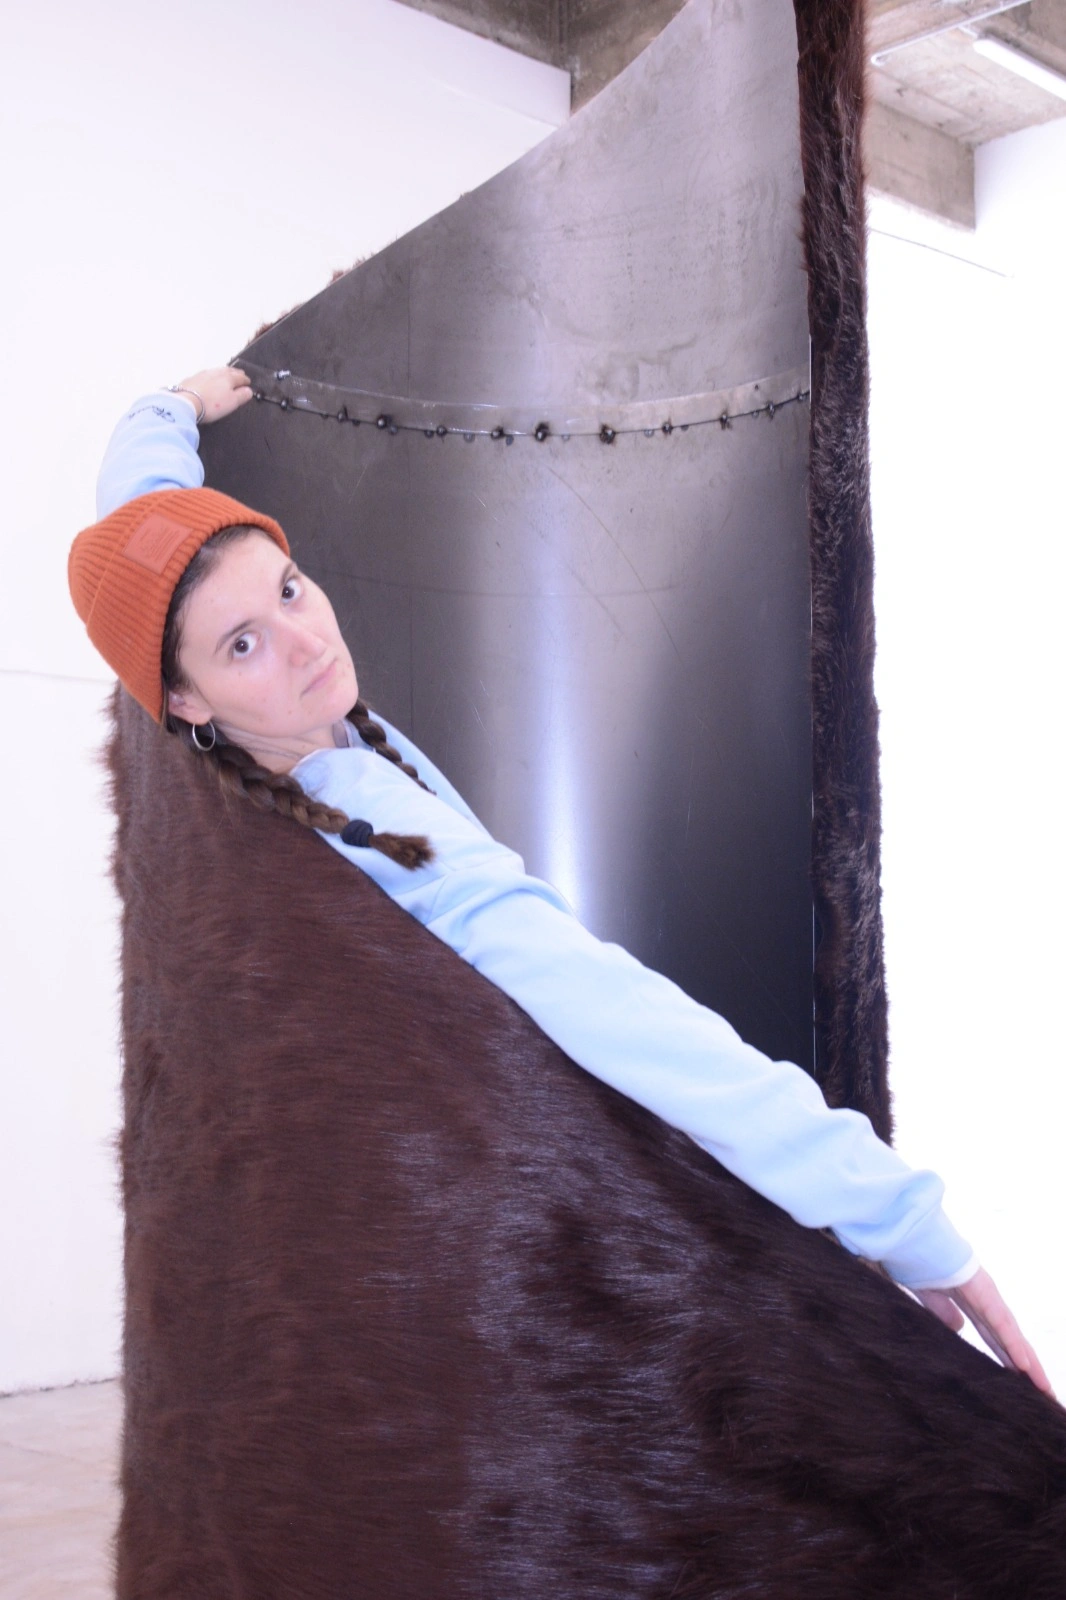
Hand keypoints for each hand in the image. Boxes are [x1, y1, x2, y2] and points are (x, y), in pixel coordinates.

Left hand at [172, 366, 254, 424]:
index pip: (240, 377)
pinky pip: (205, 375)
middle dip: (235, 373)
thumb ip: (242, 395)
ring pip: (217, 371)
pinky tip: (209, 379)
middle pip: (228, 371)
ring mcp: (203, 374)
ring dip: (223, 372)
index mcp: (228, 378)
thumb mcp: (232, 402)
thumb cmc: (210, 404)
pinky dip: (210, 376)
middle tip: (239, 374)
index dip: (245, 380)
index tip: (248, 382)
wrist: (187, 402)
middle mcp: (216, 373)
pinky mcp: (192, 379)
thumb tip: (249, 391)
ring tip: (226, 374)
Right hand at [915, 1266, 1054, 1396]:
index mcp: (974, 1304)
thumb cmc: (919, 1261)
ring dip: (1030, 1364)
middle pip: (1012, 1343)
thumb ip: (943, 1312)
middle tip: (1045, 1397)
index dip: (1010, 1363)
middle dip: (1029, 1370)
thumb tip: (959, 1328)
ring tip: (1044, 1390)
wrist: (912, 1238)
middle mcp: (987, 1303)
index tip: (1022, 1387)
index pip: (998, 1340)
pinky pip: (999, 1324)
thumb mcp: (929, 1297)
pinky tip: (1024, 1366)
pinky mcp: (983, 1293)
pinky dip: (1012, 1345)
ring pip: (1013, 1336)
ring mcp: (988, 1297)